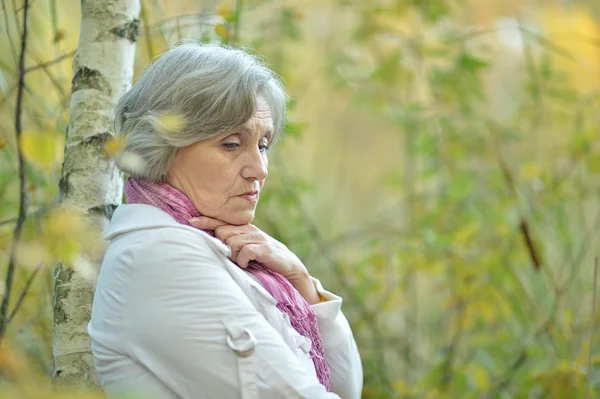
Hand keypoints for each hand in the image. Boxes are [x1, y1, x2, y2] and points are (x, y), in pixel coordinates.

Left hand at [189, 216, 320, 303]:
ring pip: (232, 243)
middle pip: (223, 232)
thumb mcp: (249, 247)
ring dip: (235, 256)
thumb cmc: (265, 258)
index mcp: (244, 228)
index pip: (222, 221)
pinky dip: (243, 260)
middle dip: (224, 245)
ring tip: (244, 262)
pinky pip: (244, 252)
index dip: (206, 221)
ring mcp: (257, 238)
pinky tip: (249, 264)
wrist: (290, 266)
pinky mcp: (263, 248)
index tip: (190, 221)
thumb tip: (214, 243)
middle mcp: (250, 230)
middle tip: (234, 256)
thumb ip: (234, 242)